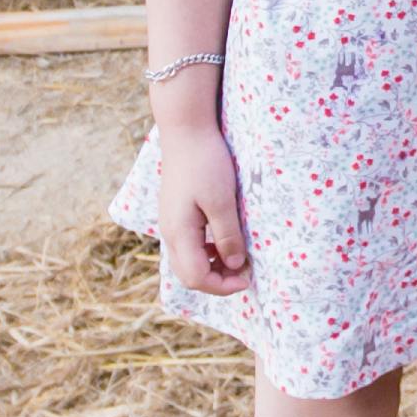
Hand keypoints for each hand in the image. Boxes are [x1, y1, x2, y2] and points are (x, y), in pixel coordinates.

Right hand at [157, 117, 248, 294]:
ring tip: (238, 256)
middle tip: (244, 272)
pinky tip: (224, 239)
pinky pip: (188, 245)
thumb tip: (235, 265)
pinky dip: (206, 251)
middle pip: (189, 275)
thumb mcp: (222, 200)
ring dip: (212, 266)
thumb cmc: (206, 162)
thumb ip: (227, 235)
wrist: (186, 131)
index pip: (196, 278)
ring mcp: (171, 224)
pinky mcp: (176, 214)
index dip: (222, 286)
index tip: (247, 278)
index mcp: (179, 234)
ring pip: (188, 261)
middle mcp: (169, 233)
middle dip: (217, 280)